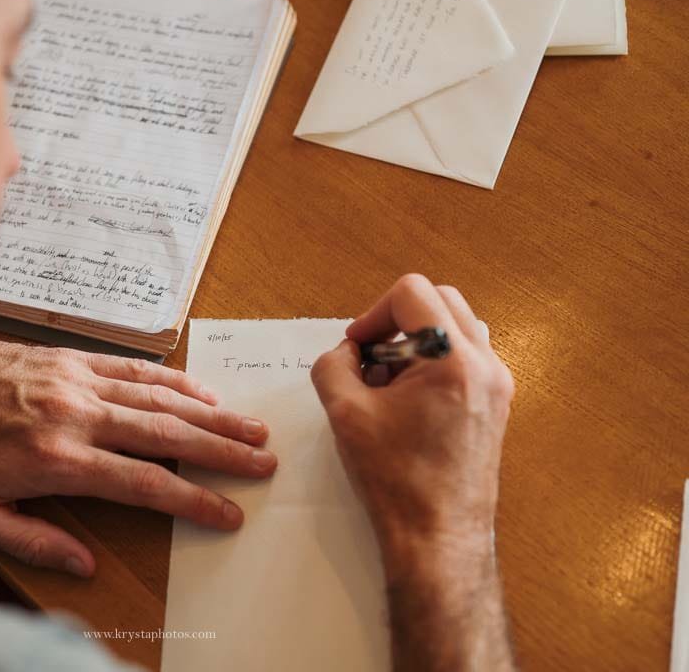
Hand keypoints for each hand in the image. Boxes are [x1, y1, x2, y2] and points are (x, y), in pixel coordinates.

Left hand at [0, 340, 275, 577]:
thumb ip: (31, 541)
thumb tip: (83, 566)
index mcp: (57, 459)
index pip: (143, 483)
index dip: (192, 500)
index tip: (228, 513)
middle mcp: (77, 416)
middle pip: (167, 434)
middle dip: (222, 450)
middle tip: (263, 462)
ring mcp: (79, 382)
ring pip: (160, 398)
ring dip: (211, 413)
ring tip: (252, 426)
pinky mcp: (75, 359)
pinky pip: (136, 369)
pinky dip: (175, 380)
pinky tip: (204, 391)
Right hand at [311, 274, 516, 670]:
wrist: (438, 538)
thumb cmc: (396, 480)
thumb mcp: (345, 414)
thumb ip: (333, 366)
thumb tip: (347, 353)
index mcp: (452, 360)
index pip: (412, 293)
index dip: (373, 314)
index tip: (356, 350)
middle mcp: (486, 365)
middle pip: (440, 301)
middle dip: (397, 321)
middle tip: (370, 360)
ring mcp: (498, 385)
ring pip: (456, 328)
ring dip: (416, 340)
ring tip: (388, 382)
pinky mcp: (495, 405)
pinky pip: (465, 359)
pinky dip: (433, 363)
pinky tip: (407, 403)